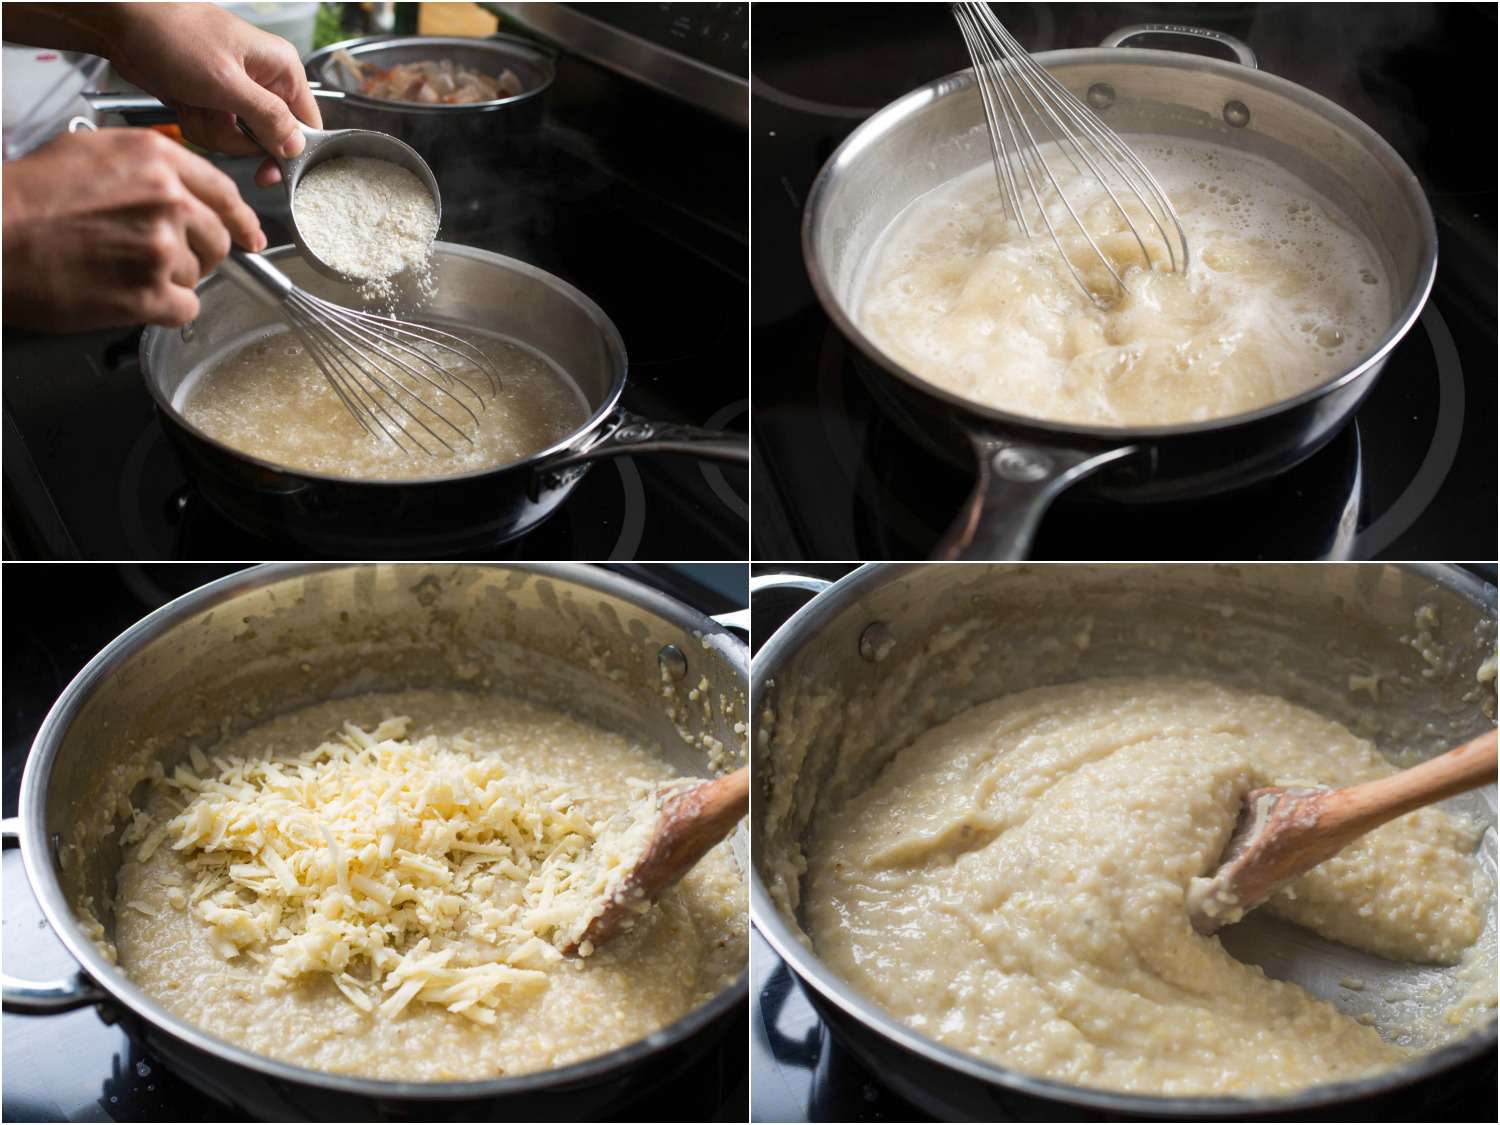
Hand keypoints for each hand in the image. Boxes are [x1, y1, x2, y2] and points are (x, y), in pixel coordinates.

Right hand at [2, 128, 264, 330]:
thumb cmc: (27, 198)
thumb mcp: (88, 152)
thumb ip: (146, 168)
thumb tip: (180, 187)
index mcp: (156, 160)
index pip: (224, 193)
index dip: (240, 219)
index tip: (249, 235)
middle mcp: (167, 200)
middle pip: (217, 239)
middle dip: (196, 253)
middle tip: (160, 259)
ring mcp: (161, 247)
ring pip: (197, 276)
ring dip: (169, 280)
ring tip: (123, 271)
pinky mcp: (150, 292)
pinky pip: (184, 308)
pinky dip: (162, 309)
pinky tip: (130, 296)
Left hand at [107, 2, 322, 186]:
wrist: (123, 22)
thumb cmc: (174, 36)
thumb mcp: (227, 82)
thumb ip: (269, 117)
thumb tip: (296, 146)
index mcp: (282, 70)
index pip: (307, 126)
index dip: (291, 153)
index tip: (269, 170)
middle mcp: (264, 81)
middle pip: (269, 139)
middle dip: (237, 137)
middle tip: (216, 113)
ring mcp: (236, 92)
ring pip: (238, 140)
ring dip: (211, 129)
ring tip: (194, 101)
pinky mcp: (212, 100)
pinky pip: (214, 132)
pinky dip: (195, 123)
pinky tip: (183, 102)